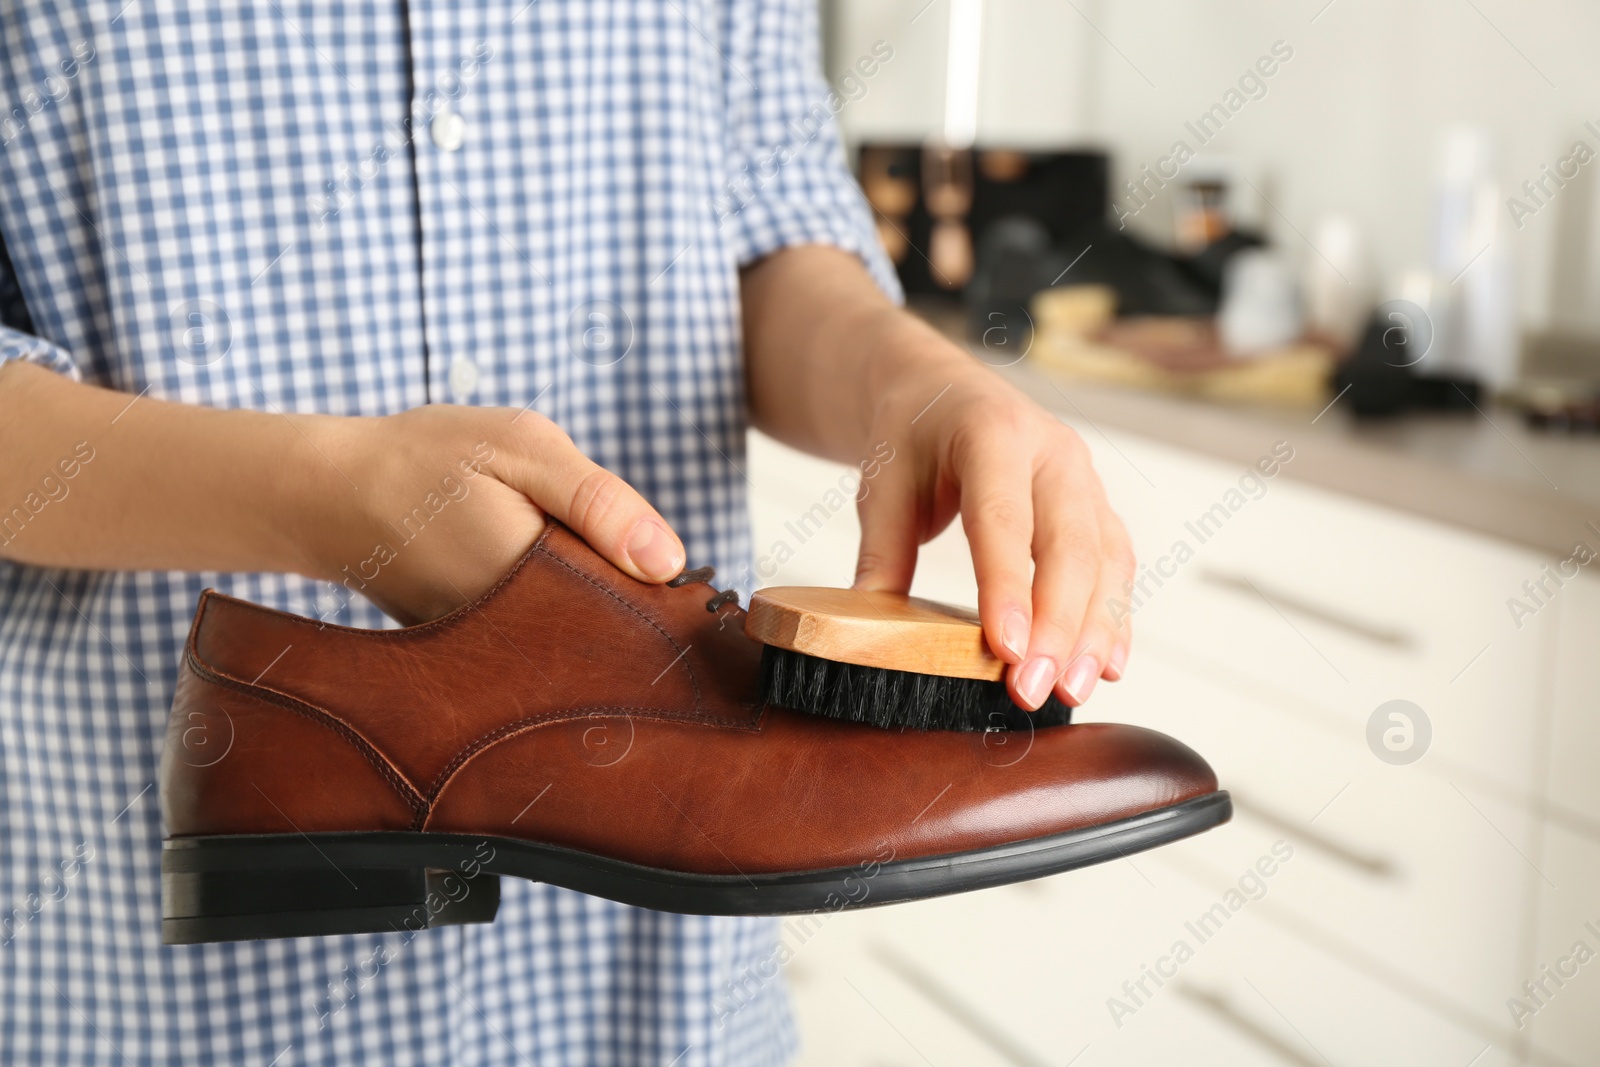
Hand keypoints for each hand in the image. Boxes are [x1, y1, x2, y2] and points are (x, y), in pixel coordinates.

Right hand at [305, 405, 685, 623]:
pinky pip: (532, 635)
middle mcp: (520, 638)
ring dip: (576, 596)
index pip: (636, 603)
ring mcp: (494, 653)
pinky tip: (518, 571)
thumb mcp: (522, 448)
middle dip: (614, 589)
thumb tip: (670, 562)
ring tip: (535, 550)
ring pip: (571, 631)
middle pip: (607, 625)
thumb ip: (599, 502)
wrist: (327, 496)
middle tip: (570, 537)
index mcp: (544, 587)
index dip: (650, 575)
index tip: (631, 547)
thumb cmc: (427, 459)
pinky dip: (539, 605)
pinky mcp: (475, 655)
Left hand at [852, 345, 1135, 711]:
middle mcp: (1052, 451)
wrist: (942, 390)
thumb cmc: (912, 434)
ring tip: (1073, 691)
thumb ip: (881, 551)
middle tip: (1034, 689)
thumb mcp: (882, 481)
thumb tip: (865, 629)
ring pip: (1106, 559)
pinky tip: (1108, 666)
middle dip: (1057, 626)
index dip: (1006, 586)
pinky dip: (1115, 616)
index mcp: (993, 432)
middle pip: (1069, 545)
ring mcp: (1083, 478)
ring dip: (1094, 631)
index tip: (1005, 649)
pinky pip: (1117, 564)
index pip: (1003, 518)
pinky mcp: (1096, 507)